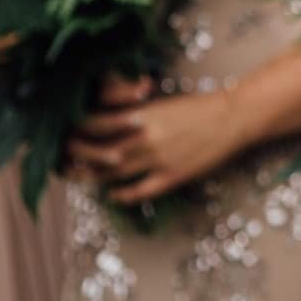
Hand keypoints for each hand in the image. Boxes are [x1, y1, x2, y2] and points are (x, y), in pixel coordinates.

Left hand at [65, 74, 247, 203]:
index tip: (67, 134)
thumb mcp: (162, 105)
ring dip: (93, 178)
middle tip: (66, 161)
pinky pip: (138, 192)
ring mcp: (158, 160)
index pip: (95, 124)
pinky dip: (121, 195)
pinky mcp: (172, 177)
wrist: (234, 118)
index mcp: (142, 115)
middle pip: (97, 153)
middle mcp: (145, 138)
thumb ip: (135, 116)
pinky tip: (114, 194)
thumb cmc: (199, 107)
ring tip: (83, 178)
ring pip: (113, 174)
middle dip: (77, 157)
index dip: (76, 132)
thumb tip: (109, 125)